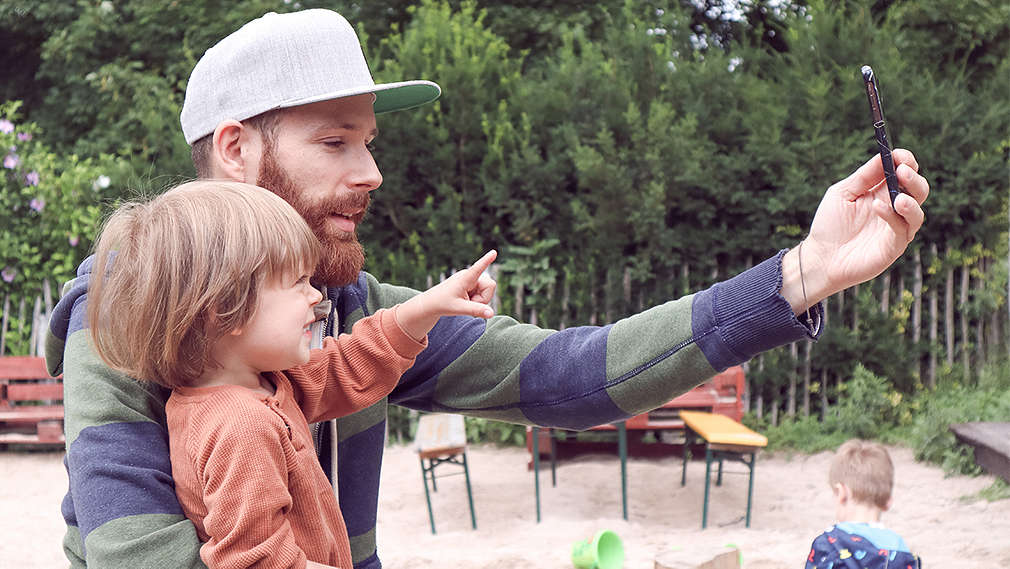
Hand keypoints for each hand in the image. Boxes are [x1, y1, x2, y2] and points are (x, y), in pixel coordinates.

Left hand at [395, 250, 497, 339]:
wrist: (433, 303)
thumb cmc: (443, 303)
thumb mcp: (459, 308)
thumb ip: (476, 310)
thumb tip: (491, 313)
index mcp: (465, 278)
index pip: (477, 268)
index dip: (486, 261)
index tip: (494, 252)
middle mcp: (470, 276)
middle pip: (490, 286)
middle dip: (483, 298)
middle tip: (469, 303)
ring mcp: (472, 280)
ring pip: (488, 291)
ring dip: (480, 301)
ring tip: (466, 302)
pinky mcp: (472, 284)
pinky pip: (484, 293)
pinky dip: (478, 300)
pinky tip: (466, 300)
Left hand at [781, 149, 927, 311]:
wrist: (820, 257)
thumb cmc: (830, 224)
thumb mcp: (843, 193)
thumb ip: (863, 176)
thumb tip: (884, 155)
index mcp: (883, 192)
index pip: (904, 173)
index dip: (905, 162)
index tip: (899, 154)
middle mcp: (895, 209)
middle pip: (918, 190)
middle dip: (913, 178)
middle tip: (903, 170)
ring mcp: (896, 229)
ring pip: (917, 212)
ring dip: (911, 201)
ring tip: (898, 196)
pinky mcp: (894, 247)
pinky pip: (901, 230)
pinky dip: (891, 216)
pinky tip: (877, 207)